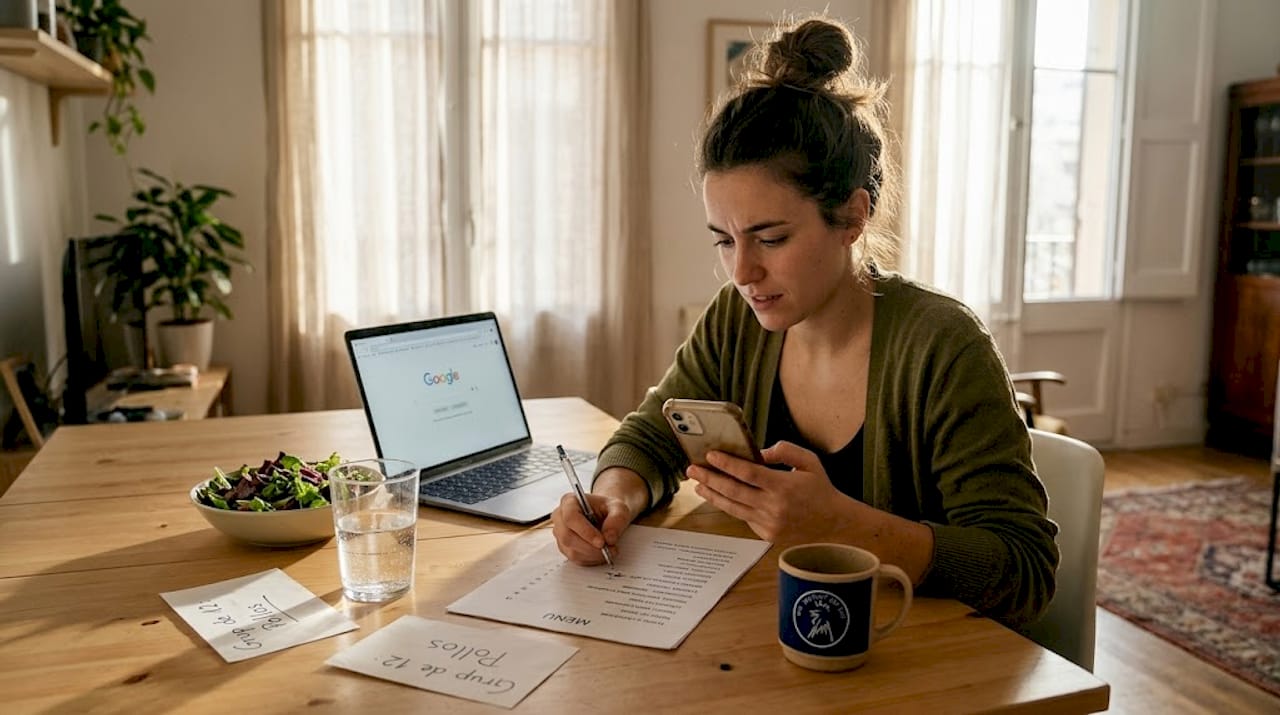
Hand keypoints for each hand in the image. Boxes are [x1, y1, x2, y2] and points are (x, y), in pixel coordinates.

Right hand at [551, 491, 633, 564]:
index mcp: (569, 501)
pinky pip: (576, 559)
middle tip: (609, 549)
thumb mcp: (619, 508)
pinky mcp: (565, 548)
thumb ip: (617, 519)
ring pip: (571, 551)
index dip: (585, 531)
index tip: (602, 541)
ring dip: (593, 555)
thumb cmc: (608, 509)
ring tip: (609, 550)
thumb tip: (609, 538)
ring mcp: (561, 534)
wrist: (606, 516)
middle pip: (567, 536)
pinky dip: (591, 559)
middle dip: (590, 547)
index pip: (571, 517)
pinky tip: (602, 553)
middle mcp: (560, 517)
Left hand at [687, 441, 853, 543]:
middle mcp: (773, 506)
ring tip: (698, 485)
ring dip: (713, 495)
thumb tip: (759, 453)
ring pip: (733, 507)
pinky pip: (743, 517)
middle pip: (733, 491)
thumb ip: (784, 451)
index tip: (711, 455)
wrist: (834, 524)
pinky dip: (730, 506)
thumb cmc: (820, 489)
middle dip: (709, 478)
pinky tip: (719, 497)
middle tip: (692, 469)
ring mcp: (769, 523)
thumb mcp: (809, 461)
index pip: (747, 473)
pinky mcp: (767, 534)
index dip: (726, 464)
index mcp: (783, 486)